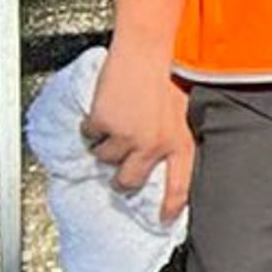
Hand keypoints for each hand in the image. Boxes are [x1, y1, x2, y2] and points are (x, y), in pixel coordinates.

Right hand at [83, 40, 197, 220]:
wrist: (148, 51)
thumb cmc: (168, 74)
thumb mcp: (181, 112)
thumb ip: (172, 137)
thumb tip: (158, 158)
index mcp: (179, 142)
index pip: (179, 185)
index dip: (169, 206)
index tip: (162, 221)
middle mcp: (154, 144)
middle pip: (128, 182)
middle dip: (120, 177)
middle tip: (119, 163)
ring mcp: (128, 136)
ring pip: (104, 158)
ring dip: (105, 143)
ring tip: (116, 120)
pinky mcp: (105, 124)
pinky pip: (90, 135)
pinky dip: (92, 125)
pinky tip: (105, 108)